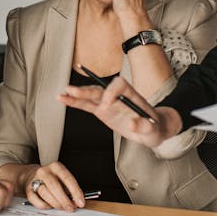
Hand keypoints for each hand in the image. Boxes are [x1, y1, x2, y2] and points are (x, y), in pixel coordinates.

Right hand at [22, 162, 84, 211]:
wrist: (30, 175)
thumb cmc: (50, 178)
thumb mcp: (61, 179)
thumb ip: (69, 190)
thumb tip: (76, 202)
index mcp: (56, 167)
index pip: (67, 178)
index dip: (75, 192)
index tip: (80, 202)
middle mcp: (44, 171)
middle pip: (55, 186)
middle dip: (64, 200)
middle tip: (71, 208)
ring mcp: (34, 180)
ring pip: (45, 193)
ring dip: (56, 203)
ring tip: (62, 208)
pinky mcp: (28, 190)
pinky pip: (36, 200)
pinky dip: (45, 206)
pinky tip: (50, 206)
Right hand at [58, 76, 181, 147]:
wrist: (151, 130)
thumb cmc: (154, 127)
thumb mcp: (153, 129)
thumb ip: (143, 125)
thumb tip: (131, 123)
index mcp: (131, 94)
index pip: (119, 85)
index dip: (111, 92)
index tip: (106, 105)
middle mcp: (118, 96)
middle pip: (101, 89)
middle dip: (87, 90)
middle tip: (74, 92)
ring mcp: (109, 103)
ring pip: (92, 96)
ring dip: (78, 95)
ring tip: (62, 94)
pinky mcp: (102, 111)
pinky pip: (87, 106)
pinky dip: (75, 103)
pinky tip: (63, 99)